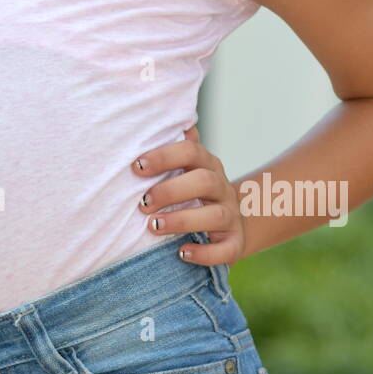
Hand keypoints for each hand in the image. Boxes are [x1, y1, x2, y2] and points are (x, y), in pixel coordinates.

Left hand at [132, 125, 246, 266]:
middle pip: (204, 181)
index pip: (191, 151)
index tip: (136, 167)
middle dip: (171, 190)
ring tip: (153, 226)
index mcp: (207, 165)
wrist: (231, 223)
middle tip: (142, 202)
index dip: (164, 156)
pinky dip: (204, 253)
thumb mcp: (185, 169)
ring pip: (216, 215)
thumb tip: (160, 120)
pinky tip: (181, 253)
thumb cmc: (193, 191)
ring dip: (182, 220)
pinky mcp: (235, 243)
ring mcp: (231, 216)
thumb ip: (172, 148)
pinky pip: (226, 249)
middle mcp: (222, 187)